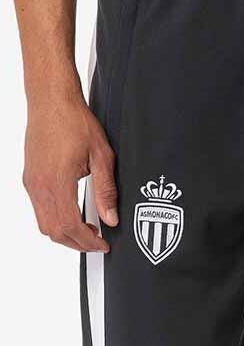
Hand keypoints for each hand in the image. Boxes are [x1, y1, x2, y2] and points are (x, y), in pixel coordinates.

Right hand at [23, 91, 117, 251]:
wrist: (51, 100)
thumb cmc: (74, 121)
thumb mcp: (102, 156)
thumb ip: (106, 190)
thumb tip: (111, 218)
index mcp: (58, 182)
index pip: (70, 226)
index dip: (87, 241)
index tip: (102, 245)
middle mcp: (40, 186)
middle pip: (55, 232)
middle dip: (77, 243)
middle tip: (96, 242)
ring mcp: (32, 183)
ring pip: (44, 225)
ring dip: (65, 234)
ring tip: (87, 230)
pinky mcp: (30, 179)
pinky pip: (39, 210)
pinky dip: (55, 220)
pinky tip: (72, 214)